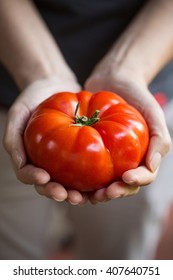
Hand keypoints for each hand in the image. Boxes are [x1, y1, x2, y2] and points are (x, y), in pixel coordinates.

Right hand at [3, 76, 87, 204]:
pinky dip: (94, 178)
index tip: (45, 177)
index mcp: (30, 158)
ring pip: (71, 183)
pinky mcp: (81, 153)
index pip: (30, 176)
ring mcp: (64, 159)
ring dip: (79, 193)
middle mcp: (47, 162)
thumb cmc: (31, 100)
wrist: (53, 85)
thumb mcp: (18, 114)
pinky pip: (88, 168)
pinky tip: (103, 181)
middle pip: (52, 185)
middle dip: (61, 194)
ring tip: (89, 197)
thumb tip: (20, 165)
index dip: (37, 181)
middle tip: (72, 197)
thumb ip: (14, 138)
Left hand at [85, 57, 171, 203]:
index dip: (133, 184)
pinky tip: (68, 181)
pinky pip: (83, 168)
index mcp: (141, 159)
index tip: (124, 178)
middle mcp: (124, 162)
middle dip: (111, 194)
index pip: (140, 178)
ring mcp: (106, 159)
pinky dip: (77, 178)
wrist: (114, 80)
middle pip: (119, 187)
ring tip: (82, 195)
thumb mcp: (153, 115)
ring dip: (92, 193)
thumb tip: (151, 167)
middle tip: (100, 195)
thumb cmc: (137, 97)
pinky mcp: (89, 152)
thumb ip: (159, 140)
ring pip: (100, 183)